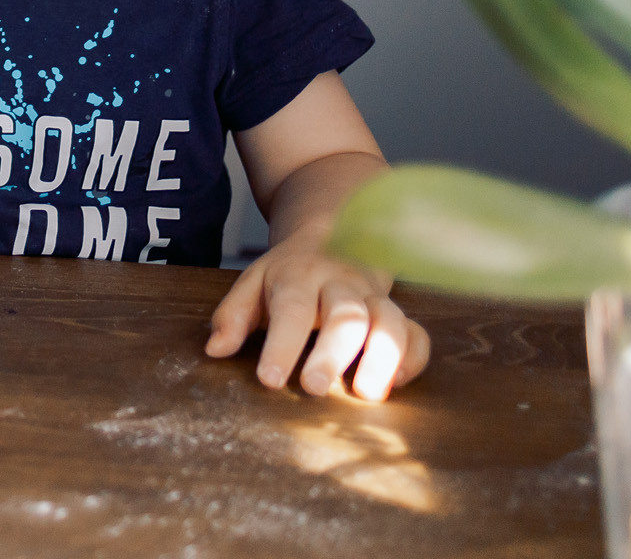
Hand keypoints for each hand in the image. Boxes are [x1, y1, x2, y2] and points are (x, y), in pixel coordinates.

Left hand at [206, 226, 430, 399]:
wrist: (331, 236)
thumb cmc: (286, 275)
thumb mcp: (251, 284)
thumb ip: (232, 317)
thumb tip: (215, 350)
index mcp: (298, 277)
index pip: (291, 310)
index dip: (281, 346)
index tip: (270, 379)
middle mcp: (340, 285)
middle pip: (345, 315)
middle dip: (332, 353)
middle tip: (315, 389)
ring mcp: (373, 298)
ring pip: (388, 321)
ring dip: (382, 357)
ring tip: (368, 394)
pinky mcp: (398, 313)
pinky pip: (415, 333)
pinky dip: (412, 358)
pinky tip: (396, 384)